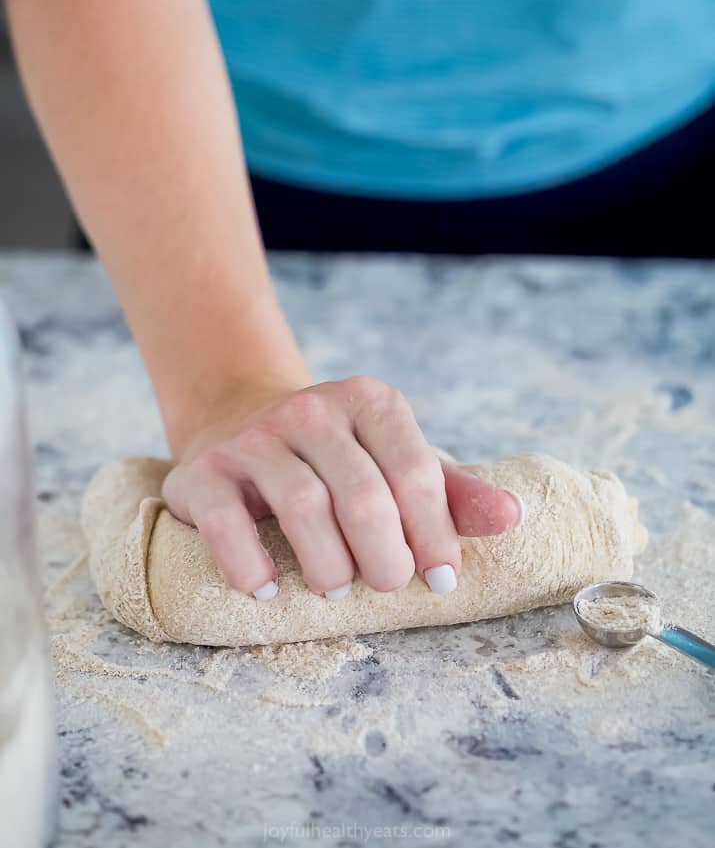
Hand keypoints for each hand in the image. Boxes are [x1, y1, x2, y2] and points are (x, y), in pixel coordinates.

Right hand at [163, 376, 523, 599]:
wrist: (237, 418)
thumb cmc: (335, 458)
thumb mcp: (394, 460)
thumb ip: (452, 493)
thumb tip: (513, 516)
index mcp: (369, 402)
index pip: (414, 470)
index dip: (435, 533)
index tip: (441, 579)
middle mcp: (310, 411)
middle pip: (362, 494)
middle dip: (385, 557)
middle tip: (387, 586)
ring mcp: (253, 439)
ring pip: (302, 507)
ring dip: (328, 565)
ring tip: (336, 589)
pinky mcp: (202, 471)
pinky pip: (225, 524)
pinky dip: (249, 567)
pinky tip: (268, 590)